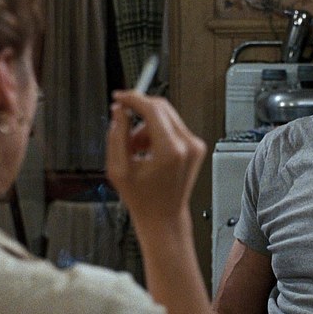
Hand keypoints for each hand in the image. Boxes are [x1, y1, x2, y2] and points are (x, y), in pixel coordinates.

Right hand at [105, 91, 205, 223]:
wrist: (163, 216)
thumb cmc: (143, 199)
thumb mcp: (118, 169)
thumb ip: (116, 135)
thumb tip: (119, 112)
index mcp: (170, 150)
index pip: (152, 108)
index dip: (132, 98)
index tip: (120, 97)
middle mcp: (187, 145)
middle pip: (161, 107)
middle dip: (138, 112)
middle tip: (123, 123)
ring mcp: (195, 146)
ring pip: (165, 116)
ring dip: (146, 126)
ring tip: (135, 149)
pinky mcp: (196, 147)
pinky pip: (173, 126)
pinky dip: (157, 133)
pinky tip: (148, 151)